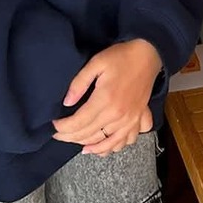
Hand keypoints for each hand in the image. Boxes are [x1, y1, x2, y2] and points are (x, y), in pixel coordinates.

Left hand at [52, 38, 161, 154]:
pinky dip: (112, 147)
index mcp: (105, 100)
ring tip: (77, 144)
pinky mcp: (138, 120)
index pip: (78, 123)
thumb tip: (66, 103)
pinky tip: (103, 146)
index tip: (54, 125)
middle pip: (88, 135)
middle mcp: (117, 115)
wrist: (148, 55)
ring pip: (106, 143)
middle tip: (59, 135)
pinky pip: (125, 142)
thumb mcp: (96, 63)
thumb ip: (79, 83)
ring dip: (89, 147)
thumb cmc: (121, 57)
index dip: (62, 128)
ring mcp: (129, 120)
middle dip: (70, 137)